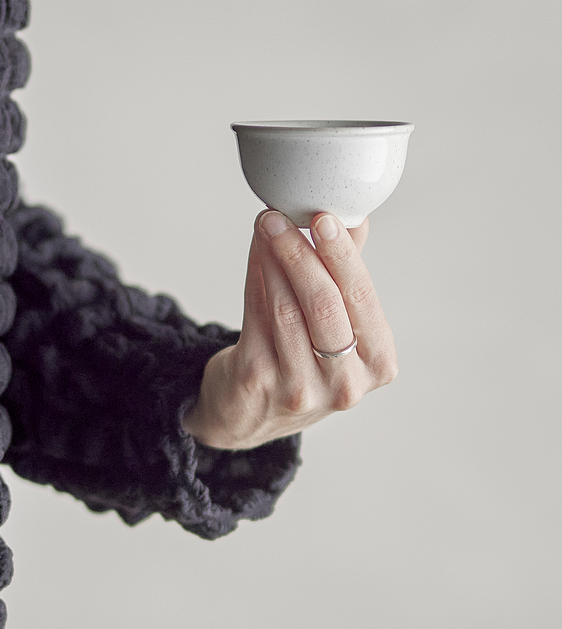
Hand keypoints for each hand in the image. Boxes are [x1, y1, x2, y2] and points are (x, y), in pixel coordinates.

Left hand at [182, 210, 398, 449]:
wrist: (250, 412)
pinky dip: (255, 274)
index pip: (361, 298)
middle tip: (282, 216)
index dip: (341, 254)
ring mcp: (299, 386)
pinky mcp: (258, 379)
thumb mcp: (340, 328)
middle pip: (323, 303)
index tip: (324, 218)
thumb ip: (347, 276)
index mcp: (377, 364)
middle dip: (300, 251)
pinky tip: (257, 249)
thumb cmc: (305, 360)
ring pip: (285, 306)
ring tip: (267, 225)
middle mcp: (343, 383)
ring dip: (272, 257)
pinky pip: (256, 313)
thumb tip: (356, 219)